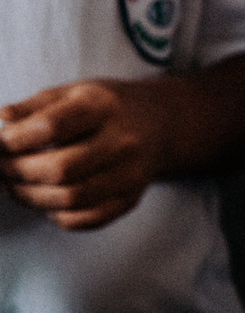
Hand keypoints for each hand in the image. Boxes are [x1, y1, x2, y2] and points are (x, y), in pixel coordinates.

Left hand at [0, 78, 181, 229]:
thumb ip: (34, 106)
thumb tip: (2, 120)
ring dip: (30, 197)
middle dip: (17, 172)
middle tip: (1, 168)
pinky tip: (46, 199)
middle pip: (61, 169)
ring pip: (70, 199)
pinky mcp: (131, 198)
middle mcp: (123, 141)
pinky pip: (86, 220)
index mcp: (103, 107)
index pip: (52, 126)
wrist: (161, 124)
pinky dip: (56, 215)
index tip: (0, 143)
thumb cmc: (104, 107)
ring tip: (15, 185)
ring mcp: (131, 174)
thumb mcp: (71, 93)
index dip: (14, 139)